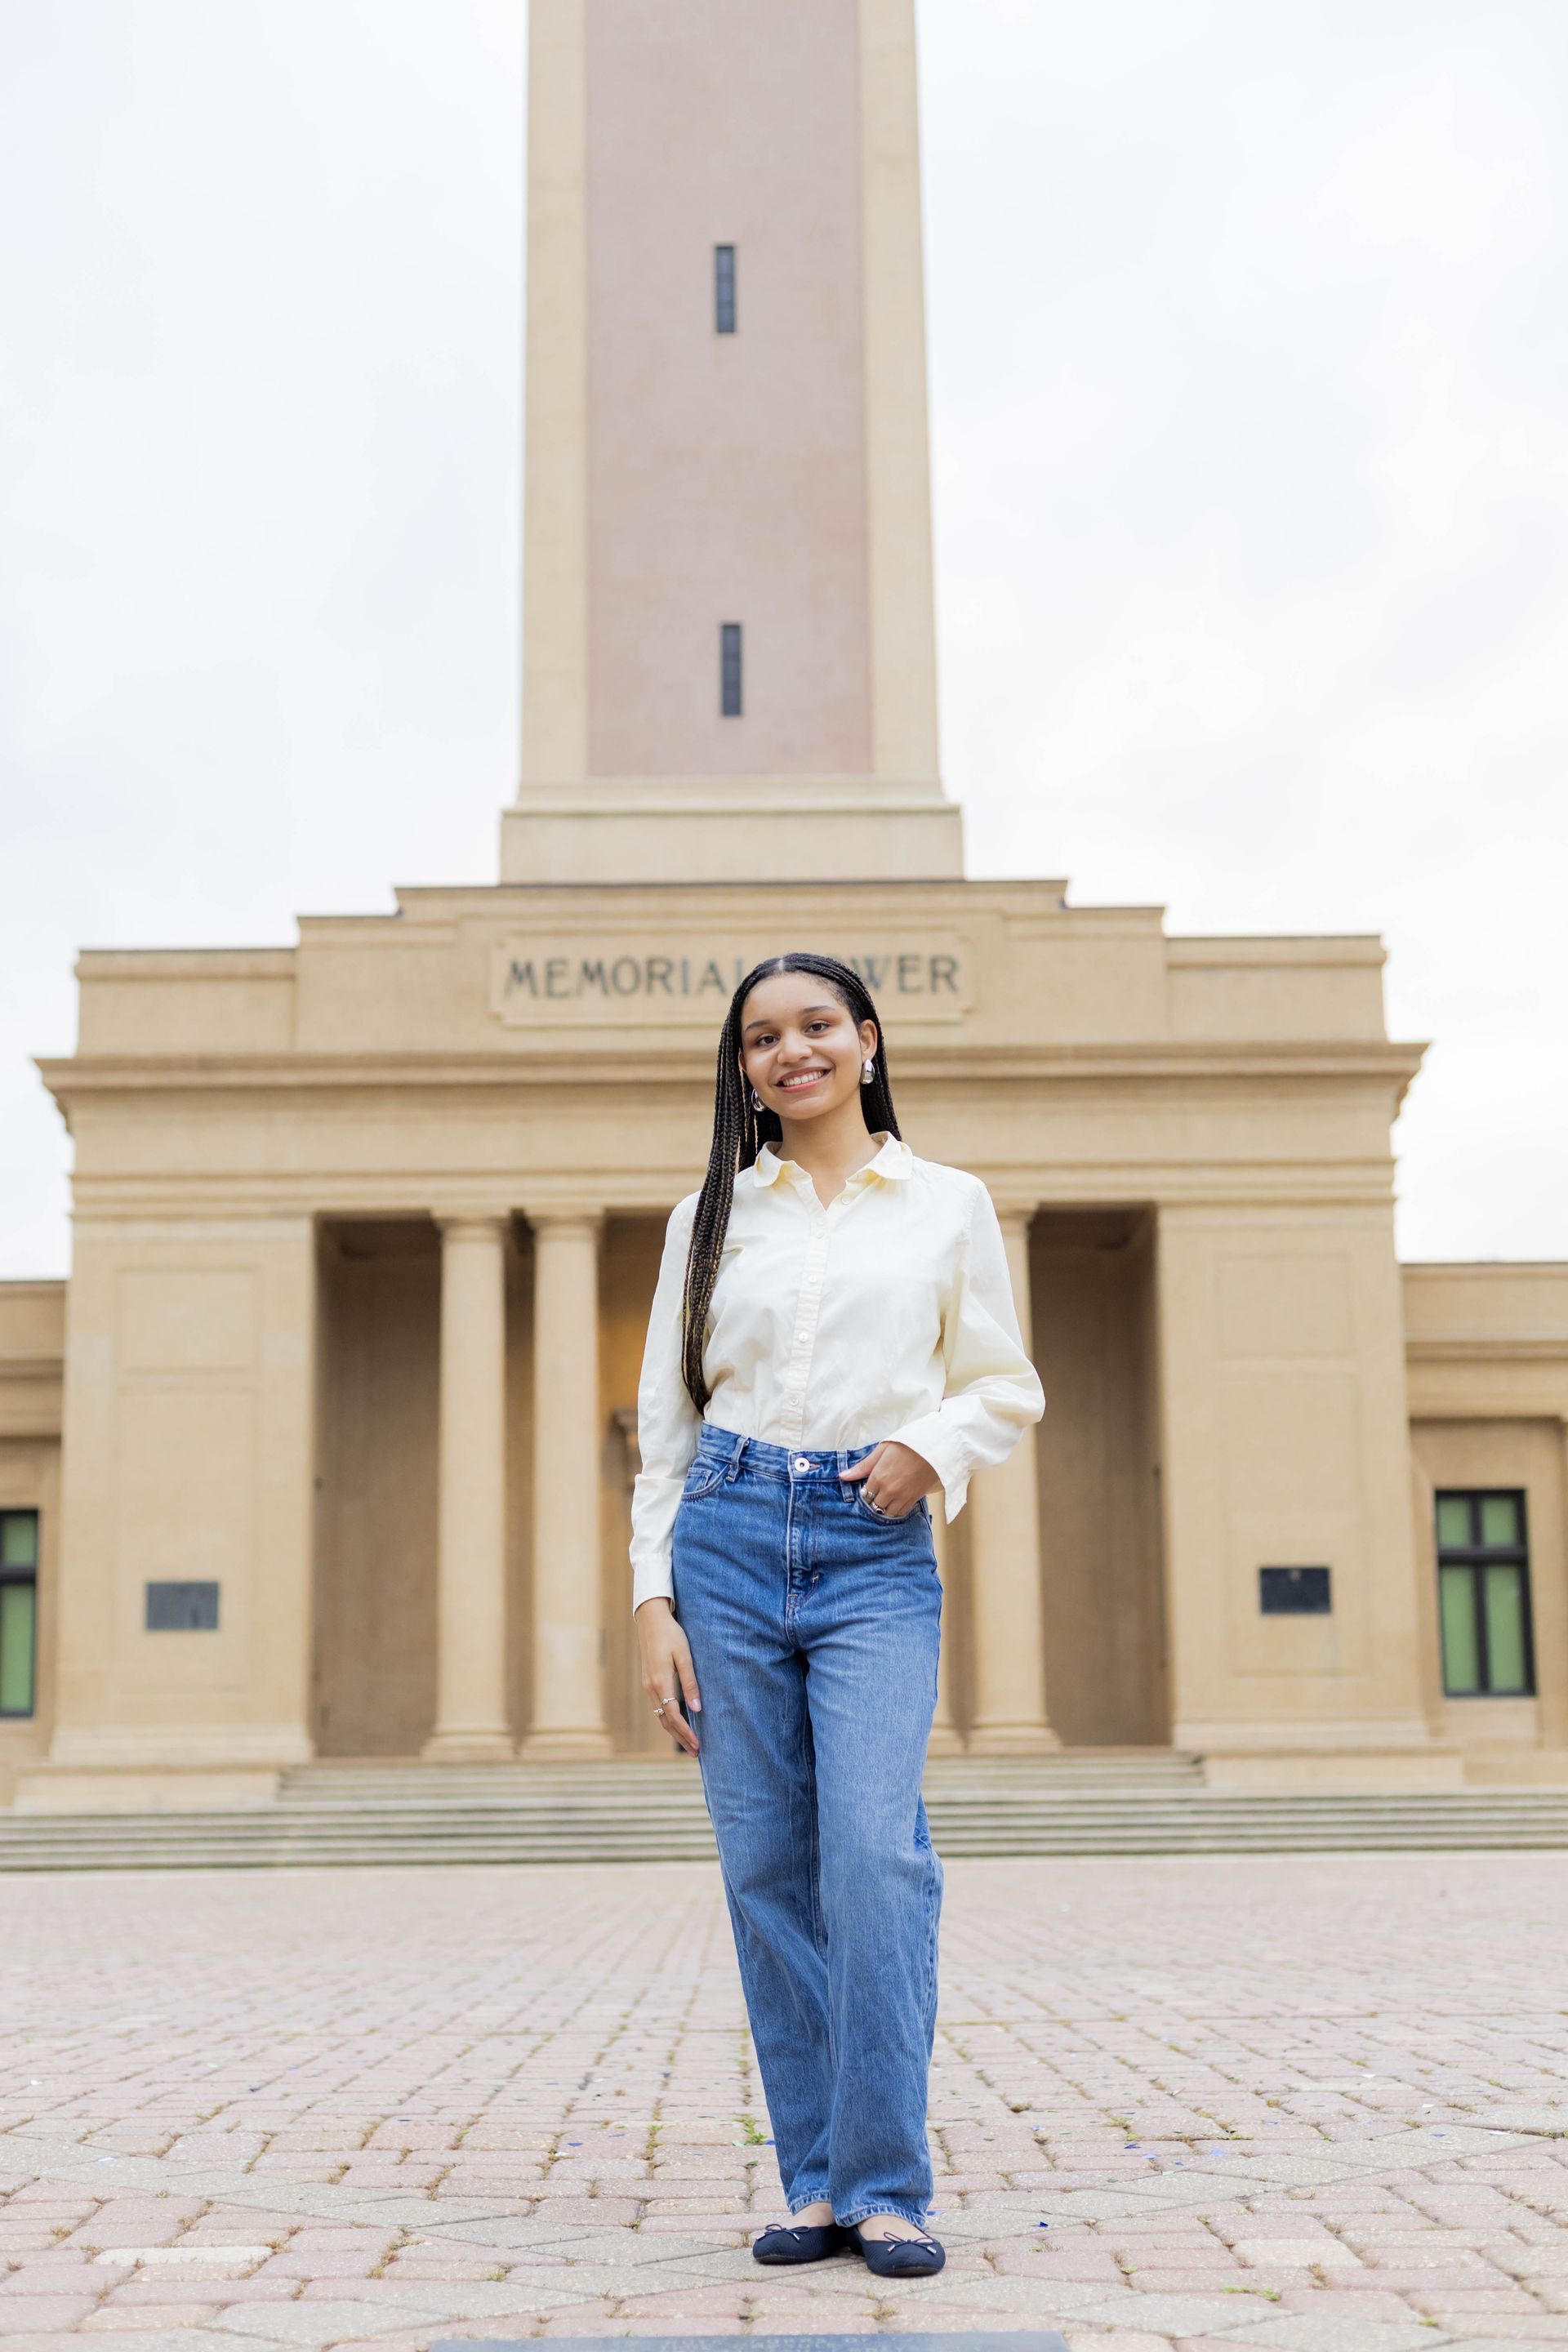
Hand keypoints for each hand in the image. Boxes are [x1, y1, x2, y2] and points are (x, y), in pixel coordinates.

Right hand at [635, 1597, 700, 1754]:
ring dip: (674, 1731)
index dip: (686, 1733)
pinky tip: (677, 1722)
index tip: (698, 1746)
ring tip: (689, 1742)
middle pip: (665, 1721)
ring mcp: (647, 1685)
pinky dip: (667, 1719)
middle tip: (696, 1752)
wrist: (651, 1619)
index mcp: (660, 1683)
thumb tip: (697, 1709)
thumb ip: (690, 1683)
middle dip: (681, 1738)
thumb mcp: (684, 1656)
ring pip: (660, 1715)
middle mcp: (651, 1688)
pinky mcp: (648, 1680)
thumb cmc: (671, 1635)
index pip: (673, 1717)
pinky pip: (658, 1707)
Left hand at [839, 1440, 938, 1519]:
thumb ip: (863, 1466)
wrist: (934, 1447)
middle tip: (877, 1494)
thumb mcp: (881, 1450)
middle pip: (875, 1506)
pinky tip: (897, 1502)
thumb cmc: (906, 1445)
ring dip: (885, 1508)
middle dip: (873, 1502)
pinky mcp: (915, 1498)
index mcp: (878, 1476)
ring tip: (886, 1499)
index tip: (868, 1488)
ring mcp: (903, 1496)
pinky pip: (902, 1512)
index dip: (865, 1492)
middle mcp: (889, 1490)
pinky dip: (897, 1510)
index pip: (864, 1495)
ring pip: (888, 1513)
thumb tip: (843, 1476)